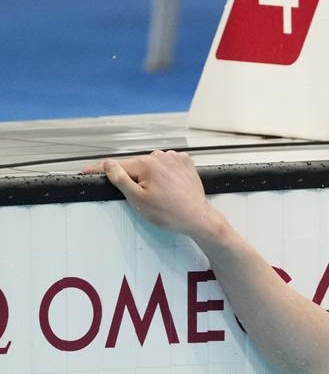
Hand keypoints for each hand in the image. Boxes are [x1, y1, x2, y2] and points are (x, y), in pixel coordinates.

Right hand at [82, 150, 219, 240]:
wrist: (197, 218)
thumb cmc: (169, 213)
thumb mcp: (137, 199)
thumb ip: (120, 179)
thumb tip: (108, 164)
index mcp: (147, 164)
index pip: (117, 165)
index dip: (100, 170)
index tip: (86, 171)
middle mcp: (161, 156)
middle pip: (136, 166)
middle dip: (132, 178)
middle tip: (138, 197)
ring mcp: (176, 158)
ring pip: (152, 165)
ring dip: (149, 176)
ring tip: (158, 195)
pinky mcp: (186, 163)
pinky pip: (167, 165)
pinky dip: (164, 173)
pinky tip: (168, 187)